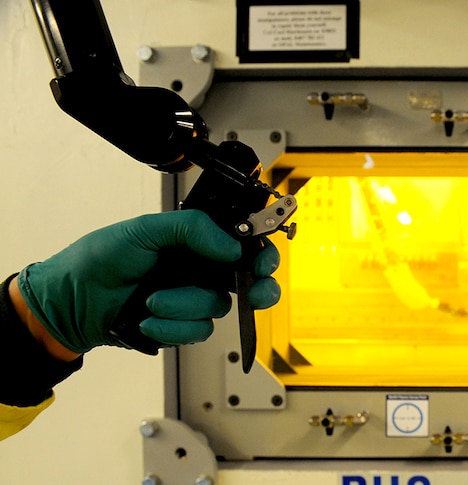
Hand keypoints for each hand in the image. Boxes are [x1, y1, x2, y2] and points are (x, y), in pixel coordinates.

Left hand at [15, 210, 280, 354]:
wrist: (70, 301)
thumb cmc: (100, 258)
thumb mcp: (145, 229)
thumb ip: (192, 229)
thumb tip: (232, 246)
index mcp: (197, 241)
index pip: (243, 243)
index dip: (262, 253)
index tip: (262, 262)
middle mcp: (201, 269)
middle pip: (249, 280)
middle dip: (259, 289)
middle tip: (255, 294)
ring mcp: (192, 299)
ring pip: (217, 307)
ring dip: (185, 305)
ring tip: (152, 300)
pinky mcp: (181, 327)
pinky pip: (197, 331)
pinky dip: (171, 326)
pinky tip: (147, 319)